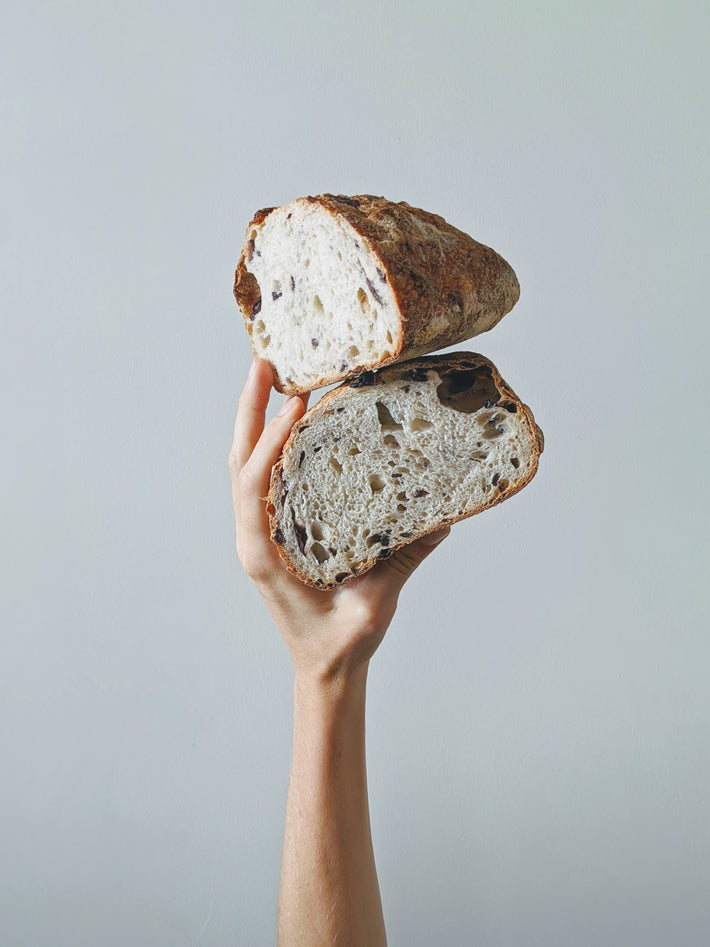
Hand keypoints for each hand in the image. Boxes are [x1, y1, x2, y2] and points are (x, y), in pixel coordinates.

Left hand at [229, 359, 449, 688]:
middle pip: (240, 462)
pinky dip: (271, 444)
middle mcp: (253, 538)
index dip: (270, 443)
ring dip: (255, 421)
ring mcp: (260, 533)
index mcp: (264, 555)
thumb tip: (441, 518)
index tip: (295, 405)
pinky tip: (293, 421)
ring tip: (272, 378)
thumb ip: (402, 562)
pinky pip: (265, 479)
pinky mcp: (274, 531)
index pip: (254, 487)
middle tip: (264, 364)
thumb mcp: (373, 605)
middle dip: (250, 411)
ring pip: (248, 467)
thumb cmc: (341, 644)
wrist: (324, 669)